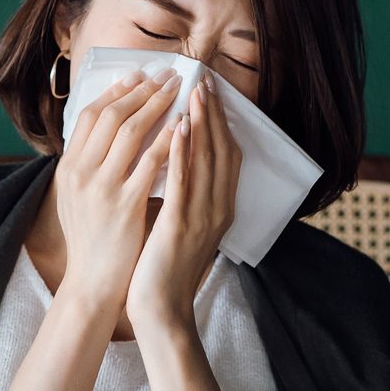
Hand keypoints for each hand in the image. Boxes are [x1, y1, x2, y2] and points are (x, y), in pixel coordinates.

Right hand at [54, 68, 182, 316]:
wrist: (92, 284)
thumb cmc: (91, 241)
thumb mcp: (77, 198)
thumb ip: (88, 166)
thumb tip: (106, 134)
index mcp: (68, 168)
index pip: (89, 114)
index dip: (115, 91)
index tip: (138, 76)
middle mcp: (80, 173)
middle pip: (110, 115)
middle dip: (141, 90)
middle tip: (167, 74)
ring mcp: (101, 188)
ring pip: (130, 131)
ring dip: (157, 105)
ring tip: (179, 90)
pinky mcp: (124, 205)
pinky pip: (150, 162)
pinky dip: (169, 140)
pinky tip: (185, 126)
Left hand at [127, 71, 239, 335]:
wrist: (162, 310)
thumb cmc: (165, 268)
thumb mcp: (182, 225)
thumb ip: (186, 196)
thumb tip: (175, 162)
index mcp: (220, 208)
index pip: (227, 156)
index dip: (221, 123)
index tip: (211, 93)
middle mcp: (218, 209)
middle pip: (222, 151)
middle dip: (214, 114)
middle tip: (206, 80)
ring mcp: (202, 217)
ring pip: (207, 160)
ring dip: (202, 123)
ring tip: (195, 91)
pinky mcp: (181, 226)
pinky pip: (184, 181)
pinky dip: (183, 151)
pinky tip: (178, 127)